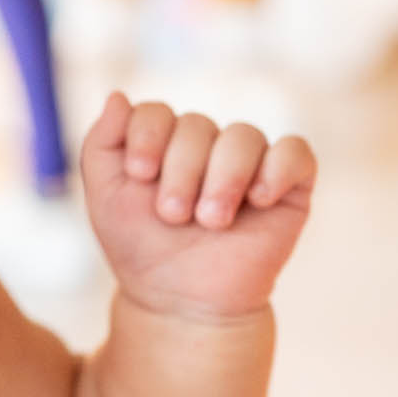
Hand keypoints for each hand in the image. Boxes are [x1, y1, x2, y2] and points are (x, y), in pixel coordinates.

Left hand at [80, 93, 315, 319]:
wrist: (181, 301)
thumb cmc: (141, 248)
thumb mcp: (105, 196)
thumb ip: (101, 143)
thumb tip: (117, 95)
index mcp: (164, 142)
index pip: (156, 111)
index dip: (147, 136)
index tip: (140, 175)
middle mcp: (208, 146)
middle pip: (197, 125)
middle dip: (180, 172)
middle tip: (173, 216)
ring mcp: (250, 163)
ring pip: (243, 135)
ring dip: (222, 178)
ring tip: (211, 221)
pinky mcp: (289, 186)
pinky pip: (296, 152)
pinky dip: (276, 169)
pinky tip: (257, 201)